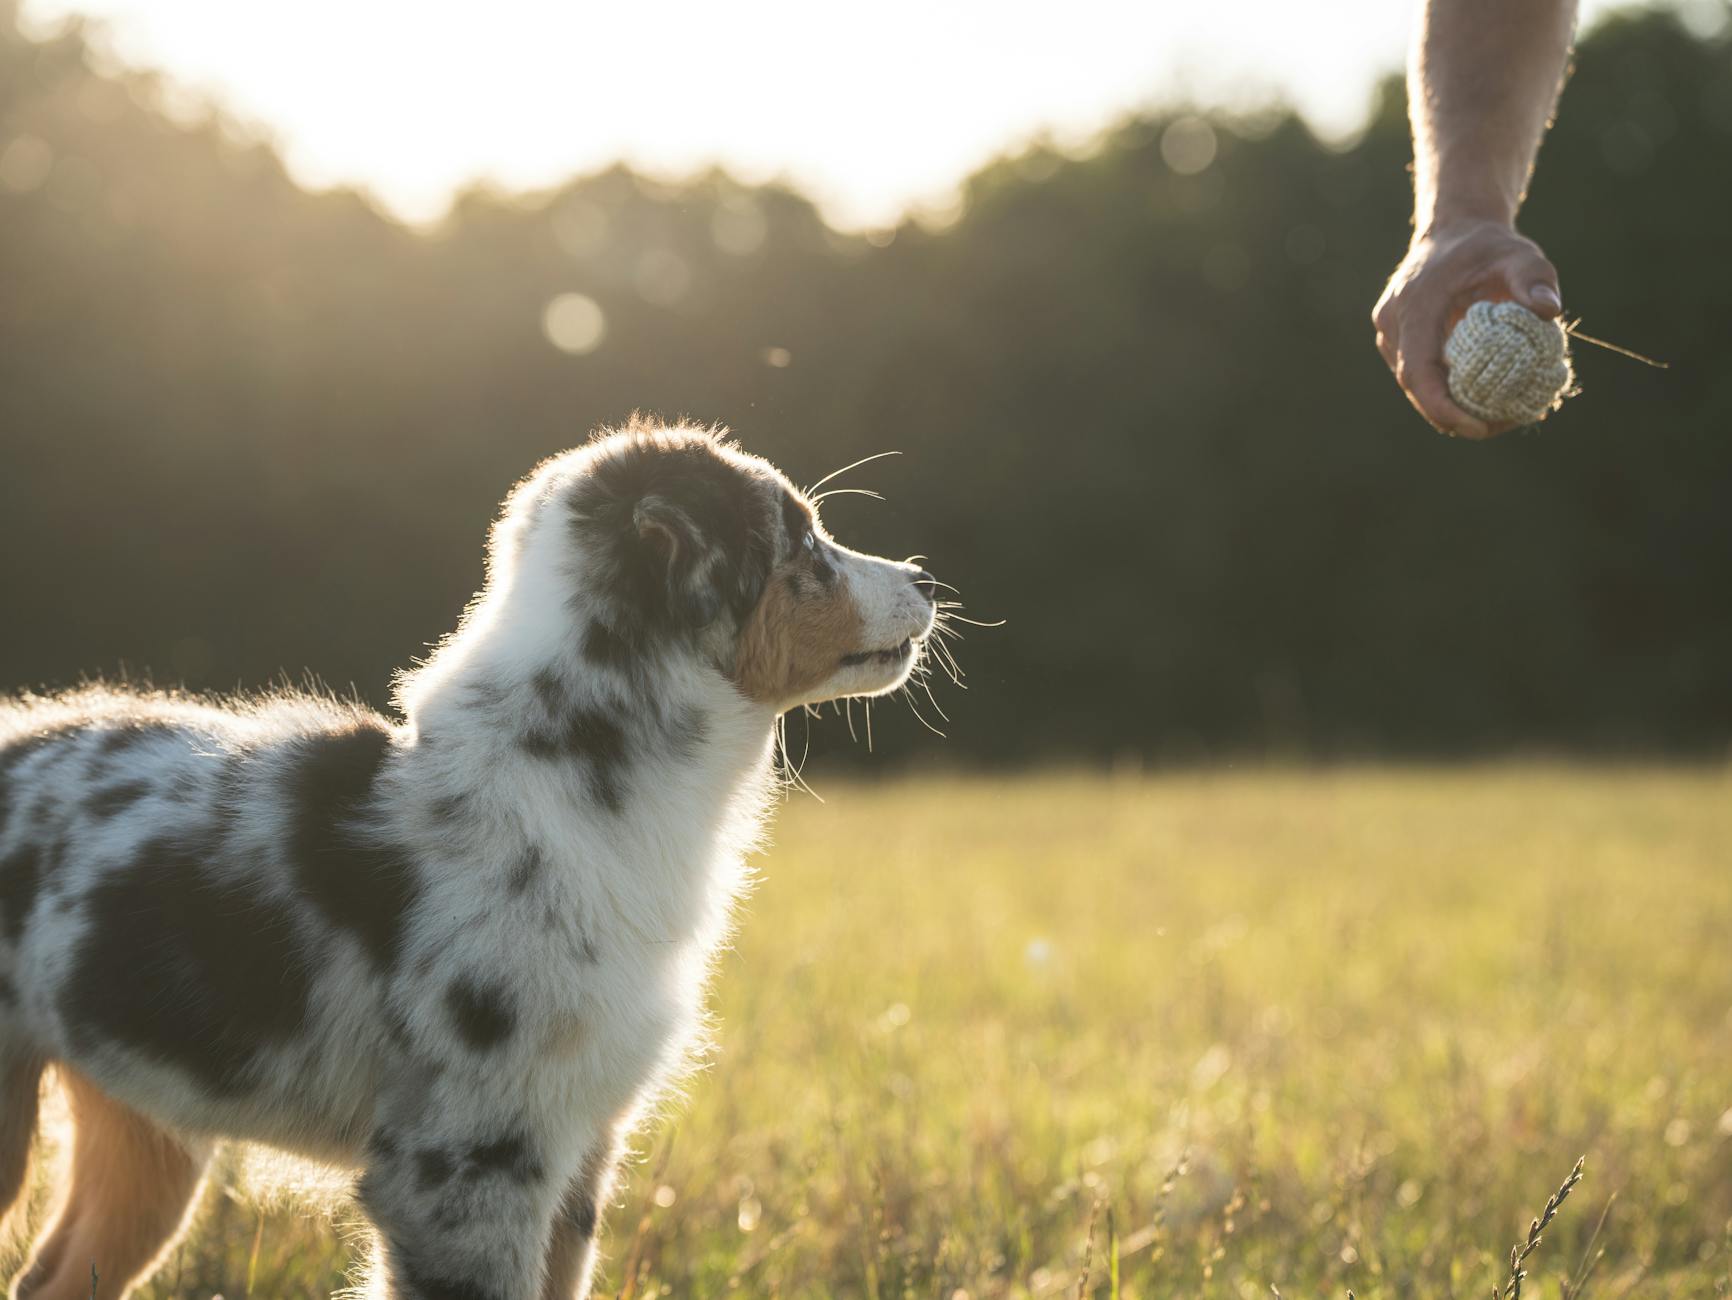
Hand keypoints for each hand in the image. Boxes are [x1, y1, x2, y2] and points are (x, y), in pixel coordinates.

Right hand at [1372, 219, 1562, 438]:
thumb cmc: (1488, 244)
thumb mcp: (1520, 255)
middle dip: (1451, 416)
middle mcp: (1393, 324)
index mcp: (1414, 307)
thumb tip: (1550, 312)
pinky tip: (1481, 394)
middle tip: (1495, 428)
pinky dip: (1446, 388)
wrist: (1454, 228)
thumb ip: (1534, 280)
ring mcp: (1390, 333)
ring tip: (1495, 416)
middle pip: (1415, 387)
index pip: (1417, 373)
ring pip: (1415, 383)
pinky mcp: (1397, 338)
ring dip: (1449, 404)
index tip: (1477, 429)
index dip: (1442, 408)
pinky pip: (1419, 372)